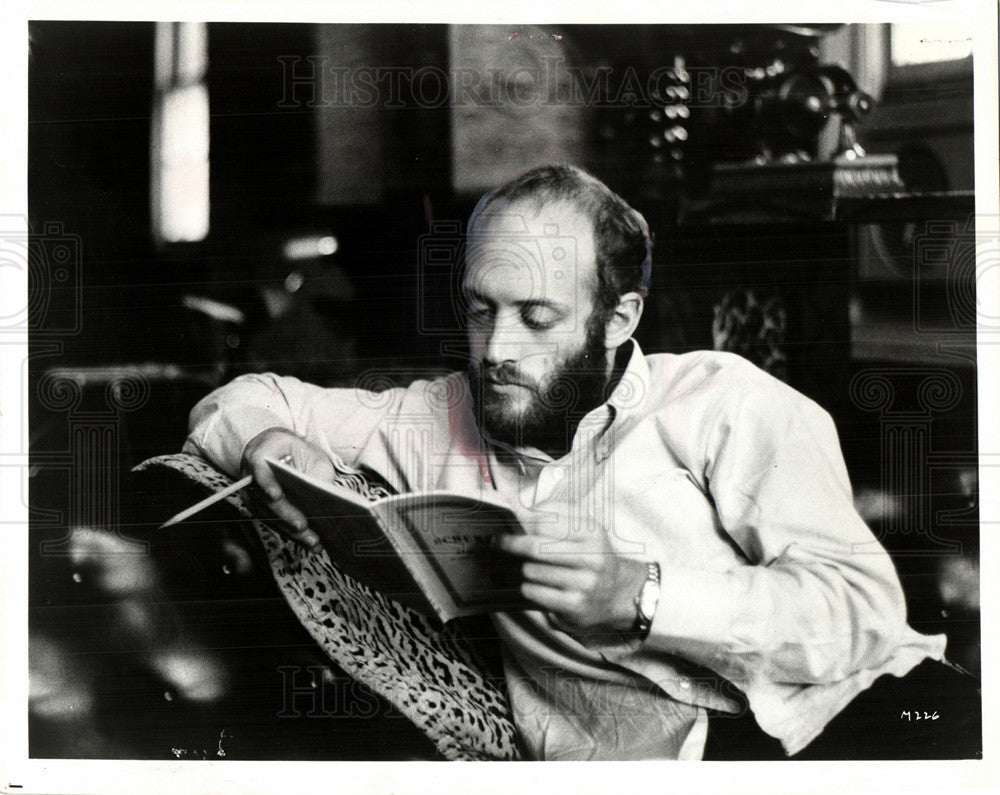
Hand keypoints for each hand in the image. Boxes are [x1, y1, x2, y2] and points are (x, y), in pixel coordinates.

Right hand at [241, 427, 336, 550]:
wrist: (285, 453)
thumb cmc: (302, 453)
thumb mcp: (315, 457)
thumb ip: (316, 474)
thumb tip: (326, 500)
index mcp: (265, 448)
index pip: (258, 463)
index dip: (266, 481)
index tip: (276, 496)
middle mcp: (251, 470)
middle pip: (263, 495)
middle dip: (285, 514)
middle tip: (303, 527)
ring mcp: (250, 490)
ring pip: (266, 513)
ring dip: (289, 530)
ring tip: (312, 541)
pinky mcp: (256, 506)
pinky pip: (271, 521)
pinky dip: (290, 532)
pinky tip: (308, 541)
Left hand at [495, 518, 649, 640]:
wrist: (622, 591)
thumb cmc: (594, 554)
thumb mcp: (585, 527)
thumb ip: (556, 512)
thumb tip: (521, 508)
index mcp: (592, 532)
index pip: (545, 522)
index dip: (522, 523)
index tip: (508, 523)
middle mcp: (591, 557)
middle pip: (535, 548)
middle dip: (510, 544)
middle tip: (497, 542)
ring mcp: (584, 583)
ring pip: (532, 571)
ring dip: (525, 569)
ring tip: (532, 568)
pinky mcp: (576, 605)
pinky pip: (535, 592)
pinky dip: (529, 587)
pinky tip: (537, 585)